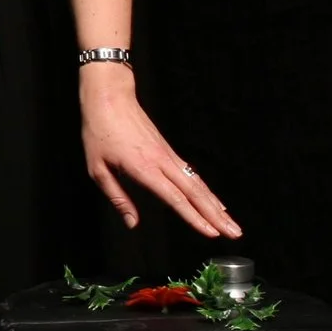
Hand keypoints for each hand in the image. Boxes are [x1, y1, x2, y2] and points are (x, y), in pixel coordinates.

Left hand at [78, 65, 240, 238]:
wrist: (109, 97)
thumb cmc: (99, 131)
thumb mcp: (97, 168)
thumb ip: (117, 197)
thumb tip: (132, 223)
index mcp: (144, 168)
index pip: (175, 198)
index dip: (194, 217)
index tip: (211, 233)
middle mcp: (162, 162)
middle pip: (195, 193)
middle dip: (216, 216)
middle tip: (235, 233)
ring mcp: (168, 155)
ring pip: (198, 184)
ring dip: (216, 205)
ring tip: (232, 223)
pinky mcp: (169, 150)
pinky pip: (192, 175)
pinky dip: (206, 190)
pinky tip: (214, 202)